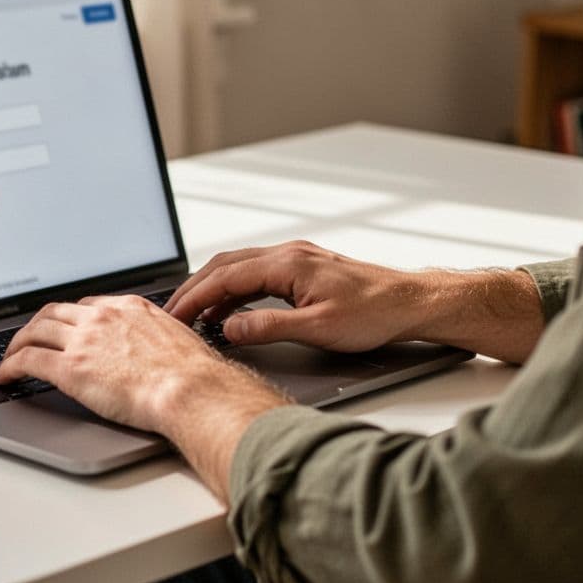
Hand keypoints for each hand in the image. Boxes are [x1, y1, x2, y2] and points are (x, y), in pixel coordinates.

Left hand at [0, 295, 284, 434]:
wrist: (191, 389)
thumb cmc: (193, 375)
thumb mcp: (176, 340)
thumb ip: (157, 338)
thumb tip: (158, 351)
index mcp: (129, 308)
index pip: (87, 306)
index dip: (69, 318)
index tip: (63, 329)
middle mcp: (102, 317)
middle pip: (55, 313)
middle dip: (37, 326)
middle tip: (28, 339)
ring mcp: (83, 340)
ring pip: (35, 331)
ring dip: (17, 343)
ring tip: (9, 357)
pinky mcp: (70, 367)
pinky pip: (27, 360)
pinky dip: (10, 366)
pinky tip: (4, 376)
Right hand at [165, 241, 428, 352]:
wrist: (411, 302)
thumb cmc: (374, 314)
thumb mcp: (317, 329)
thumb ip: (267, 327)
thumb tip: (228, 327)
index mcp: (286, 264)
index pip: (224, 277)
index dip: (193, 297)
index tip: (172, 316)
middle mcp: (287, 254)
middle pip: (224, 265)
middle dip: (193, 289)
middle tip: (171, 314)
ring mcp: (295, 258)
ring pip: (239, 267)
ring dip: (212, 288)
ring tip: (193, 315)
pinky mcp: (303, 268)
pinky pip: (256, 273)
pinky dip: (235, 290)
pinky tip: (230, 311)